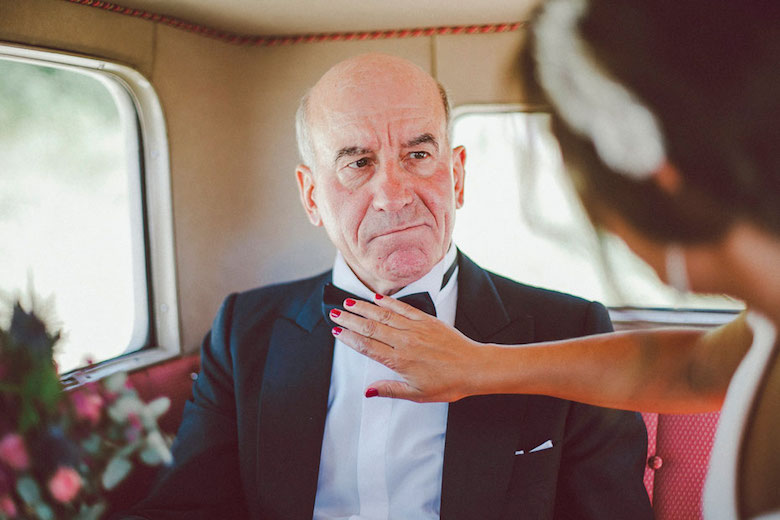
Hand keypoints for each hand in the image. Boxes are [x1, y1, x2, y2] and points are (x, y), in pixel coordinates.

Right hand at [329, 294, 486, 401]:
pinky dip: (389, 302)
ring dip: (364, 307)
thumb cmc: (448, 384)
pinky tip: (376, 297)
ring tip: (348, 302)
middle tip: (334, 313)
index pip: (367, 347)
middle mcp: (405, 342)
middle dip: (350, 319)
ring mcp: (416, 329)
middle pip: (371, 327)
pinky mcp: (427, 321)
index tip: (336, 332)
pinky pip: (404, 308)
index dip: (349, 338)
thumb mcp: (417, 395)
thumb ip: (390, 389)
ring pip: (384, 315)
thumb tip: (368, 390)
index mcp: (400, 361)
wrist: (474, 368)